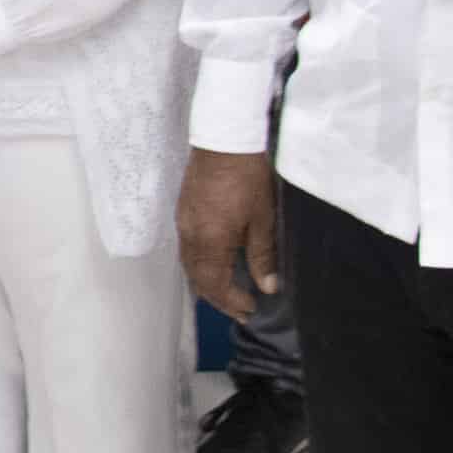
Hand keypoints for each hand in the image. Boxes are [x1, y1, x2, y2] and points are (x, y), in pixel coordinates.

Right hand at [177, 144, 281, 323]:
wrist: (224, 141)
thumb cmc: (247, 178)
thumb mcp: (263, 219)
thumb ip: (263, 255)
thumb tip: (268, 286)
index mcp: (210, 241)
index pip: (215, 284)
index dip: (232, 302)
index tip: (251, 310)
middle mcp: (191, 236)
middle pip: (198, 279)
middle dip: (218, 299)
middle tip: (241, 311)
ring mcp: (184, 223)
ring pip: (189, 266)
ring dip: (207, 284)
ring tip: (228, 293)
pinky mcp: (184, 212)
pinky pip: (187, 250)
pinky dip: (199, 266)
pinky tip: (214, 265)